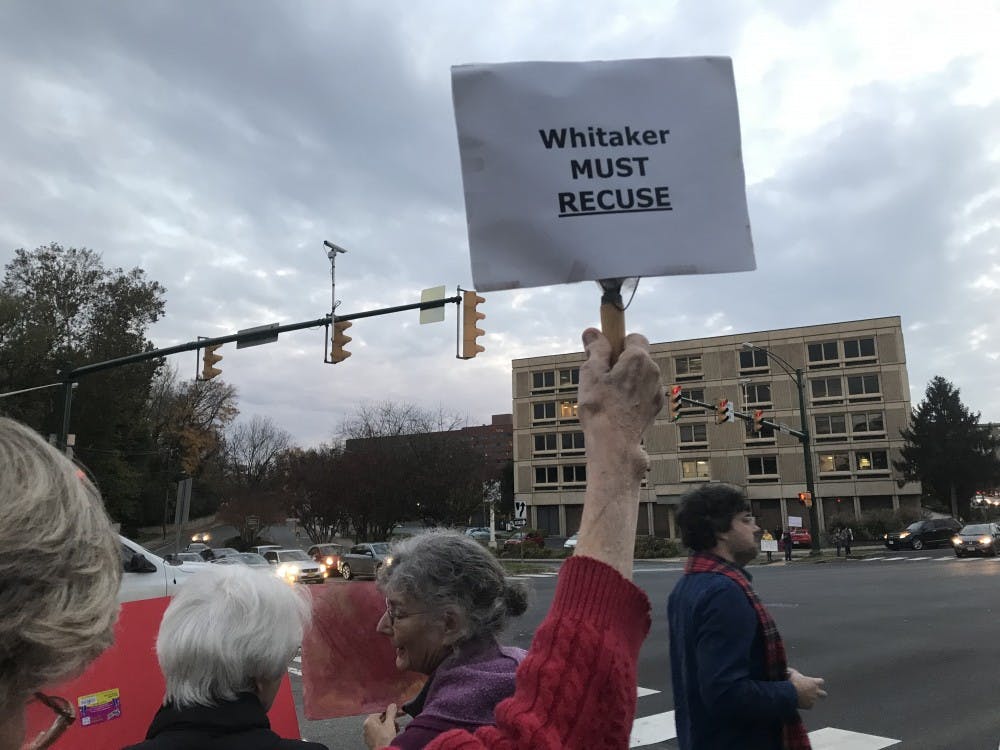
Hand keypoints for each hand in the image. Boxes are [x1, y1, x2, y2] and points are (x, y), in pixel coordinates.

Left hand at [363, 703, 399, 748]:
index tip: (396, 710)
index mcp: (369, 721)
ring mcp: (369, 735)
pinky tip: (393, 733)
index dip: (390, 710)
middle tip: (399, 718)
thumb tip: (392, 705)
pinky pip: (380, 733)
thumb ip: (391, 713)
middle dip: (391, 719)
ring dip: (390, 725)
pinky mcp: (372, 741)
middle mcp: (367, 727)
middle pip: (380, 719)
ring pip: (381, 726)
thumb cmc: (385, 739)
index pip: (380, 711)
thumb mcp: (390, 723)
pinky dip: (387, 732)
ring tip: (397, 728)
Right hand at [573, 329, 663, 577]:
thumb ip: (596, 348)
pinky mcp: (655, 407)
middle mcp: (653, 371)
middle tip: (601, 377)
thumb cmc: (600, 406)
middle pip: (638, 357)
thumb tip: (593, 331)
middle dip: (621, 362)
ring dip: (627, 380)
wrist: (614, 444)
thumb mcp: (591, 372)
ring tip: (607, 396)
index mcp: (639, 358)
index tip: (604, 353)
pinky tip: (617, 408)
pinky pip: (643, 393)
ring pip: (641, 376)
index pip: (634, 337)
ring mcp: (656, 391)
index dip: (618, 343)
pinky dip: (632, 396)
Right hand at [788, 667, 826, 708]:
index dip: (818, 682)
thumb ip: (794, 672)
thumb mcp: (793, 674)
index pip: (821, 681)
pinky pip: (809, 705)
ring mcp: (813, 699)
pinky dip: (805, 704)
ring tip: (802, 697)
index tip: (814, 682)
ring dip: (810, 699)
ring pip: (814, 700)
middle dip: (821, 694)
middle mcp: (815, 691)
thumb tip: (789, 670)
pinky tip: (799, 702)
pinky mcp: (810, 706)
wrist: (789, 694)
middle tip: (815, 693)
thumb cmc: (792, 683)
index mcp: (813, 682)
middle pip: (824, 694)